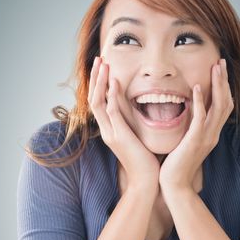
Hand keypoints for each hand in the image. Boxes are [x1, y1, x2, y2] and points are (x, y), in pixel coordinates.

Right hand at [88, 56, 159, 191]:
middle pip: (94, 98)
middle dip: (95, 78)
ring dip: (100, 82)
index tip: (103, 68)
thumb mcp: (135, 137)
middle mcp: (106, 129)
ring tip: (102, 64)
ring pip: (98, 103)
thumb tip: (136, 109)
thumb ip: (131, 123)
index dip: (99, 84)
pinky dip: (111, 96)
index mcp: (110, 129)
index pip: (99, 102)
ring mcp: (110, 133)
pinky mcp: (119, 136)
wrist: (146, 180)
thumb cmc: (144, 159)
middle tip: (98, 59)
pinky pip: (112, 113)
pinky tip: (114, 82)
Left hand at [159, 59, 233, 191]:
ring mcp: (206, 137)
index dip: (223, 87)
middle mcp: (213, 133)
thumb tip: (189, 111)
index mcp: (211, 133)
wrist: (175, 184)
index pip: (223, 106)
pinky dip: (199, 102)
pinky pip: (200, 119)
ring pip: (218, 107)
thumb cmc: (178, 162)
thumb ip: (192, 127)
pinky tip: (196, 87)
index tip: (219, 70)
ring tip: (215, 68)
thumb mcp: (188, 141)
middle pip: (225, 102)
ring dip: (217, 86)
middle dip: (224, 81)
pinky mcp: (195, 141)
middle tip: (221, 62)